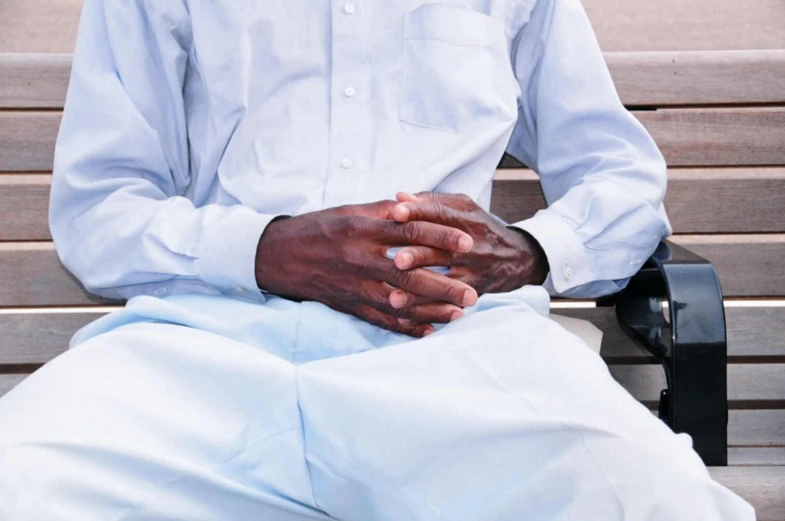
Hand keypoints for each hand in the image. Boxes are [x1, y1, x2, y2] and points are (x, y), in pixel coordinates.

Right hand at [254, 201, 478, 336]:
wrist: (278, 255)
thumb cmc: (318, 228)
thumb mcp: (350, 210)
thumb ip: (384, 211)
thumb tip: (416, 206)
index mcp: (362, 229)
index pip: (409, 232)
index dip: (440, 237)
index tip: (467, 243)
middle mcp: (359, 258)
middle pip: (409, 274)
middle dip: (444, 286)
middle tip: (473, 293)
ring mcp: (354, 285)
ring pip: (398, 302)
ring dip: (431, 310)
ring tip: (458, 314)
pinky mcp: (348, 304)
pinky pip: (381, 319)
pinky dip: (406, 327)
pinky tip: (429, 331)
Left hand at [387, 192, 548, 307]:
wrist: (518, 258)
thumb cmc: (480, 229)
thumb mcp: (463, 209)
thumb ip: (430, 202)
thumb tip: (399, 197)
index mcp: (468, 218)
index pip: (441, 213)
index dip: (418, 212)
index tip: (395, 213)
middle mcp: (473, 244)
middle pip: (444, 249)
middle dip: (420, 255)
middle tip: (397, 260)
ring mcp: (474, 270)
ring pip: (445, 281)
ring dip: (419, 290)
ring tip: (394, 297)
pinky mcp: (473, 292)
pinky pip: (447, 303)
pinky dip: (425, 311)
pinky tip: (403, 317)